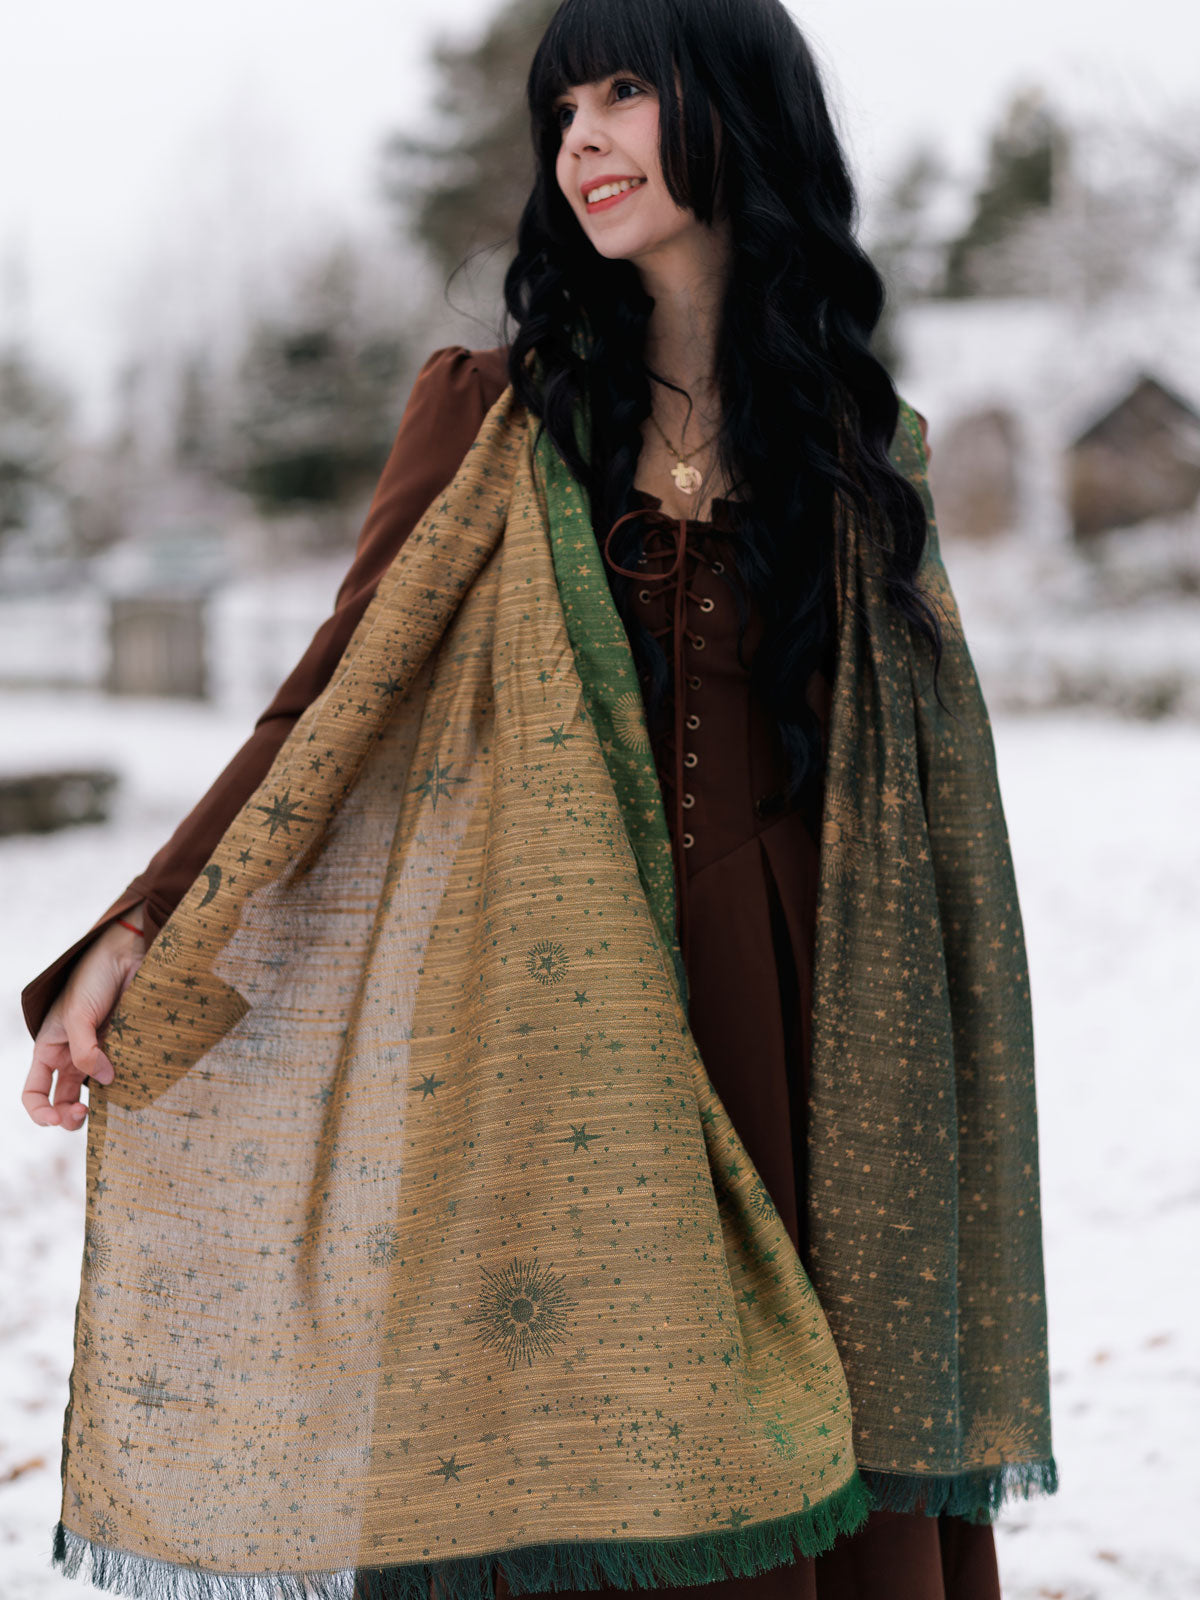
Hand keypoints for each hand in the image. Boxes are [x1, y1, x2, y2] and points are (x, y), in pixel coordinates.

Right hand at [22, 908, 146, 1129]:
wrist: (128, 954)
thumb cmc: (93, 978)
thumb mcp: (77, 1015)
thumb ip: (85, 1050)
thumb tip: (105, 1080)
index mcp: (50, 1048)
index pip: (35, 1092)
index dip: (40, 1111)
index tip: (56, 1119)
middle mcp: (72, 1055)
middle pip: (64, 1100)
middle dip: (70, 1115)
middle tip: (85, 1112)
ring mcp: (101, 1053)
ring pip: (95, 1093)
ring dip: (99, 1105)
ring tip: (109, 1106)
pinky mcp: (125, 1048)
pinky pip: (123, 1076)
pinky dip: (125, 1087)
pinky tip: (132, 1087)